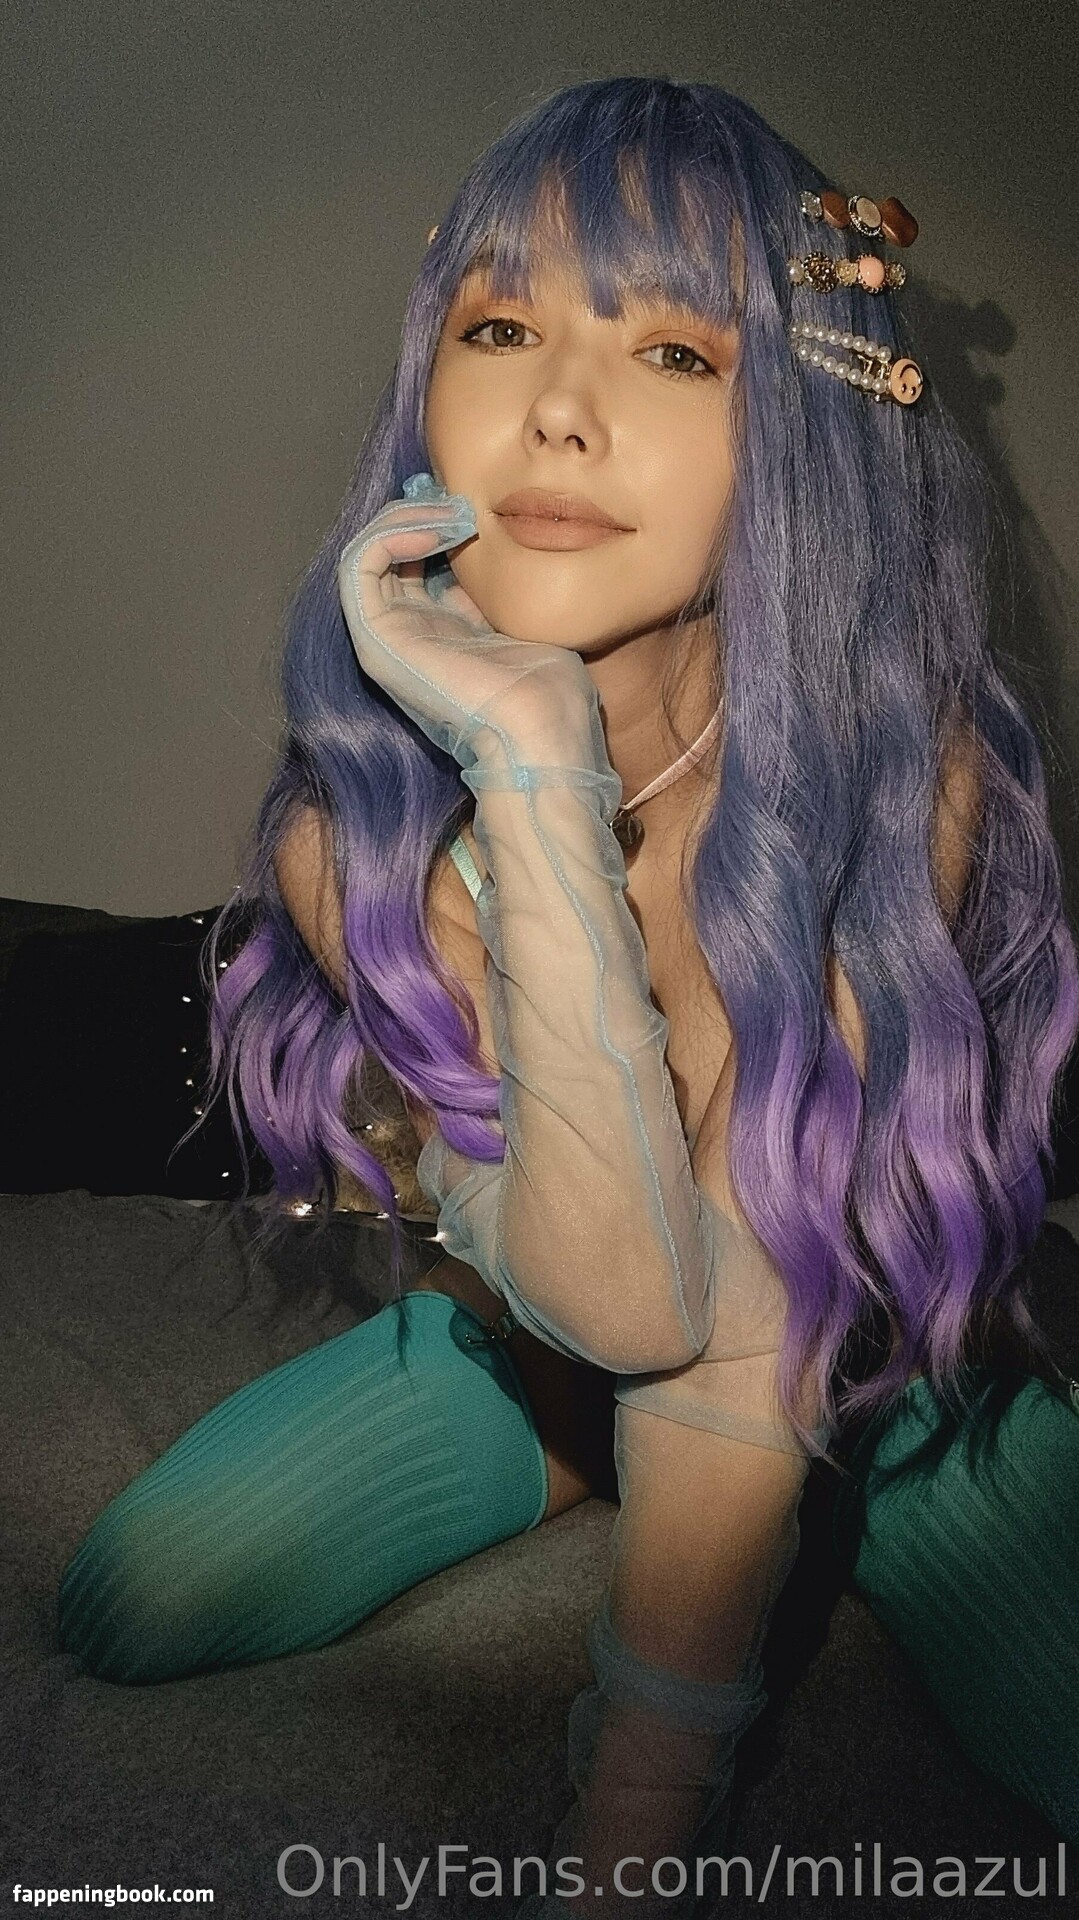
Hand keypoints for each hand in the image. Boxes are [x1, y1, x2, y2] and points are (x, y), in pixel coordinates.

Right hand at [337, 472, 596, 769]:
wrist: (540, 730)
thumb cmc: (548, 688)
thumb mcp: (523, 617)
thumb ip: (497, 583)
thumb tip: (492, 531)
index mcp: (445, 631)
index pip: (423, 558)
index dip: (441, 519)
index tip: (478, 503)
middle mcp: (410, 632)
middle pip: (392, 549)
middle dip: (423, 510)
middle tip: (464, 500)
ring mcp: (388, 637)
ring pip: (370, 550)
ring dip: (409, 516)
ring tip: (456, 513)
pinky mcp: (377, 638)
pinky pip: (360, 563)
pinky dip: (392, 533)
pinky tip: (440, 530)